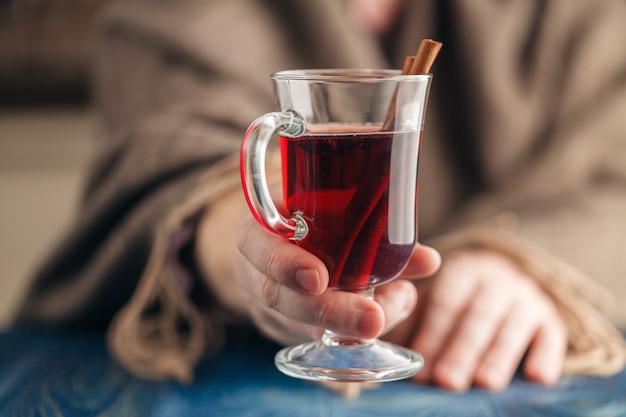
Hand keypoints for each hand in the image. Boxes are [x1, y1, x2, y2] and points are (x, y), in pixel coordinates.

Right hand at [230, 216, 440, 345]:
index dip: (283, 263)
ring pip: (301, 325)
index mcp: (259, 230)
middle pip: (280, 298)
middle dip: (330, 311)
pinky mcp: (289, 328)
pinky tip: (390, 316)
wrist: (274, 240)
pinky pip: (316, 339)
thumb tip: (428, 261)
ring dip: (351, 325)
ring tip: (396, 309)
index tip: (318, 279)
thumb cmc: (306, 216)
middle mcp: (258, 272)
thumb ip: (373, 230)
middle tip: (373, 319)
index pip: (254, 245)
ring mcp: (272, 305)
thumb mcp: (328, 208)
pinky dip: (354, 335)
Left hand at [385, 249, 567, 391]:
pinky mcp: (551, 319)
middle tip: (447, 381)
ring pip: (513, 326)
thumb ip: (412, 323)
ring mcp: (527, 297)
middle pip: (477, 316)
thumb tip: (389, 356)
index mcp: (460, 271)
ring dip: (498, 357)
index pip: (445, 302)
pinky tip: (537, 378)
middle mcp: (496, 279)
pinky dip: (546, 356)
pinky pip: (552, 336)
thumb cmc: (458, 301)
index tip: (421, 366)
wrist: (505, 284)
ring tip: (485, 384)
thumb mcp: (433, 302)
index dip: (433, 334)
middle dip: (461, 350)